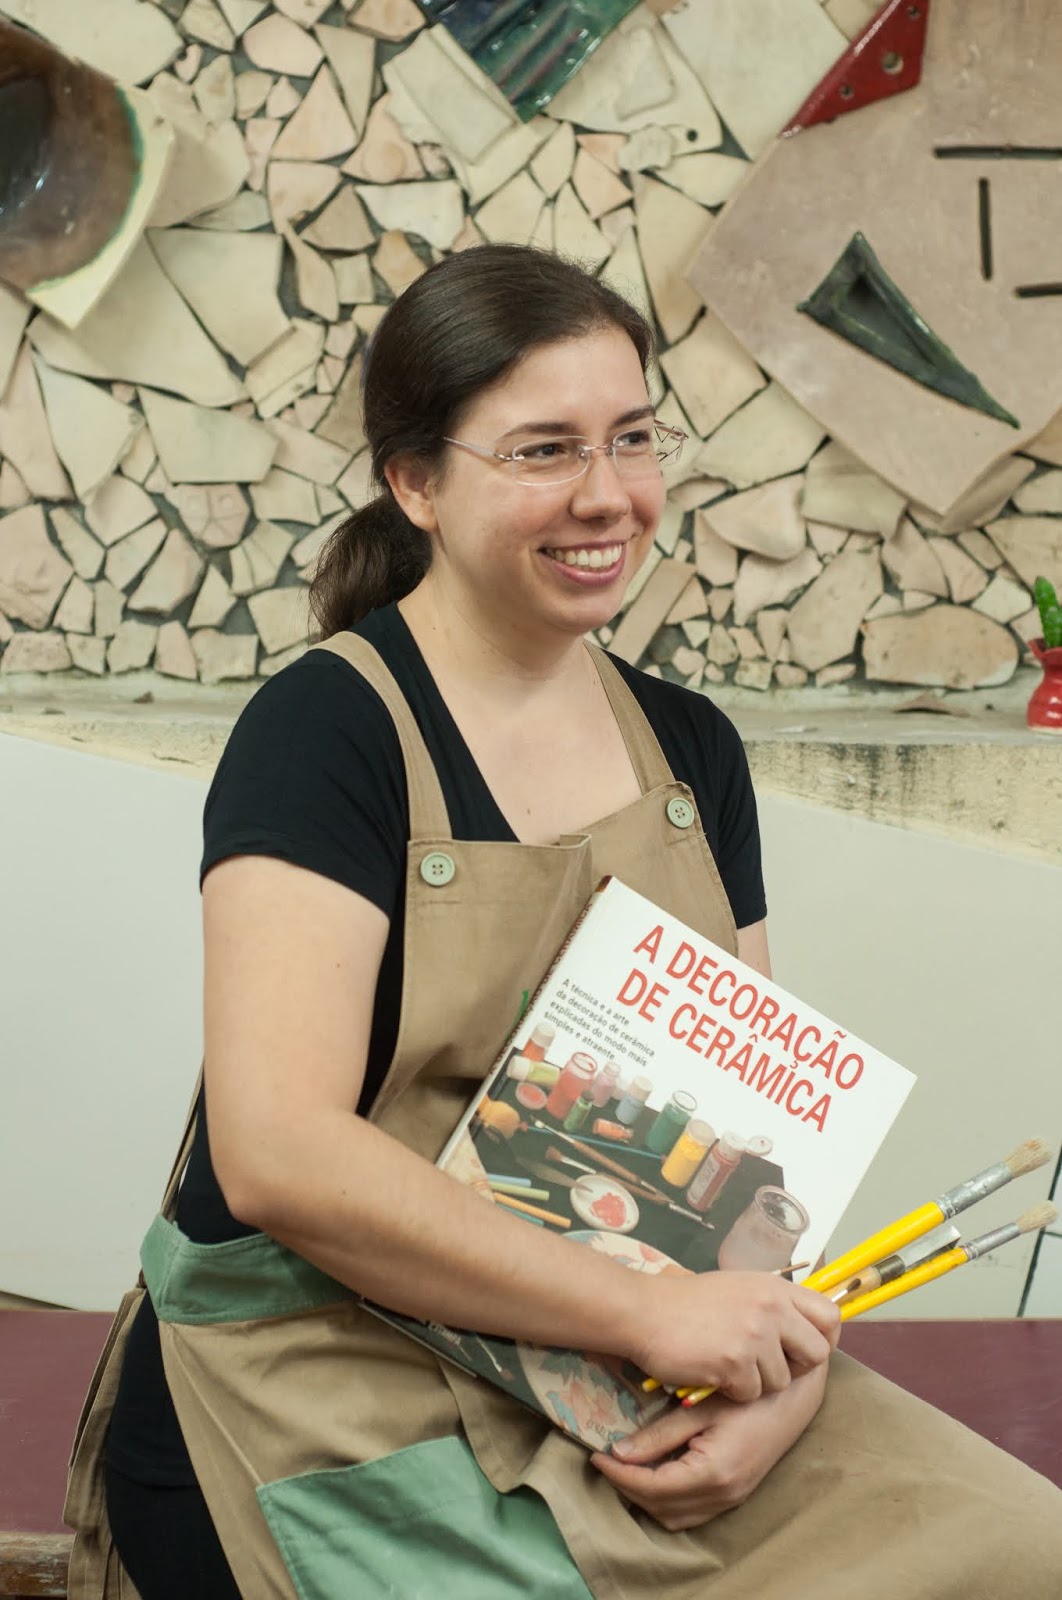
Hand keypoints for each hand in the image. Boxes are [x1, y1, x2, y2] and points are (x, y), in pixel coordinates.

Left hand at [591, 1363, 828, 1530]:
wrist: (794, 1395)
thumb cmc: (748, 1392)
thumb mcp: (700, 1406)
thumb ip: (660, 1433)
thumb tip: (619, 1453)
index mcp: (713, 1472)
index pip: (652, 1487)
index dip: (619, 1475)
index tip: (596, 1455)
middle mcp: (723, 1494)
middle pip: (660, 1507)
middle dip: (628, 1488)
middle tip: (605, 1460)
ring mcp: (732, 1498)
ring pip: (675, 1516)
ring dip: (647, 1498)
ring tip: (625, 1468)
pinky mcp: (736, 1493)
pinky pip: (692, 1512)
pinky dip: (667, 1500)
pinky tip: (656, 1471)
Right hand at [629, 1271, 838, 1402]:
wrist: (644, 1311)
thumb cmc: (686, 1302)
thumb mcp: (738, 1288)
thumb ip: (770, 1304)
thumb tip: (800, 1325)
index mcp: (774, 1287)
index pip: (829, 1315)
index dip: (824, 1338)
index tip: (804, 1349)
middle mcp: (771, 1307)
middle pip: (817, 1354)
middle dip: (795, 1368)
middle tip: (766, 1367)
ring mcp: (755, 1334)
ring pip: (782, 1381)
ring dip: (757, 1382)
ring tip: (728, 1365)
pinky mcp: (735, 1361)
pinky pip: (751, 1393)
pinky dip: (732, 1391)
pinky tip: (712, 1372)